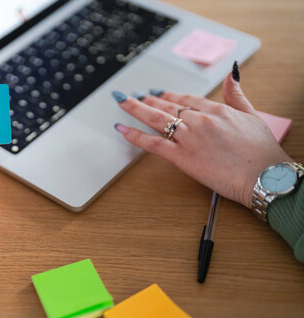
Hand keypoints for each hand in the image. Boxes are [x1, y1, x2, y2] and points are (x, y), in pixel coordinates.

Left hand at [113, 70, 291, 207]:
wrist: (263, 176)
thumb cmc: (261, 151)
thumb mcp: (252, 115)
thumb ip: (237, 95)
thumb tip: (231, 74)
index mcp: (215, 110)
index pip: (185, 99)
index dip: (168, 95)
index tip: (157, 93)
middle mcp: (199, 120)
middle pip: (167, 107)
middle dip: (148, 100)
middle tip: (133, 96)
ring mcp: (189, 137)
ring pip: (156, 119)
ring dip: (136, 109)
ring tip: (123, 102)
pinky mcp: (182, 157)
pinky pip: (153, 143)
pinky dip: (135, 135)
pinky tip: (122, 129)